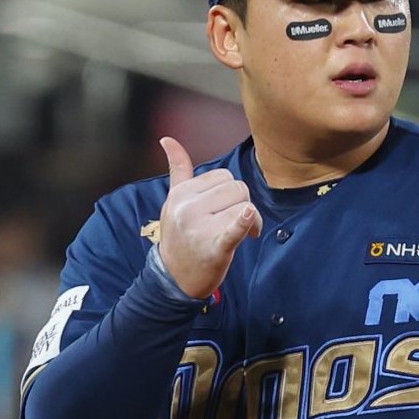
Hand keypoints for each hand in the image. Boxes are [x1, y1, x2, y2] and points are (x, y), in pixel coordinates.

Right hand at [158, 136, 262, 298]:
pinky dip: (244, 223)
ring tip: (242, 235)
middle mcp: (189, 207)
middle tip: (239, 224)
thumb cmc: (179, 237)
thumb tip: (168, 139)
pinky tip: (247, 219)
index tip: (229, 210)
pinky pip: (234, 228)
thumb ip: (178, 171)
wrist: (173, 278)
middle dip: (243, 204)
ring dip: (251, 220)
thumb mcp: (173, 202)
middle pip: (238, 188)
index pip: (223, 176)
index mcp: (182, 193)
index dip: (232, 192)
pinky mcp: (215, 247)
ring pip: (244, 205)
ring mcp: (200, 227)